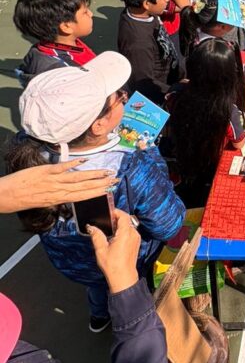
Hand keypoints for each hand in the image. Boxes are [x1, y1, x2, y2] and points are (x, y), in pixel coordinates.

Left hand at [0, 162, 117, 213]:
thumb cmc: (22, 199)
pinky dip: (74, 164)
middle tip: (114, 179)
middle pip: (84, 187)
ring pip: (77, 178)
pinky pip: (62, 167)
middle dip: (101, 183)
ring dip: (94, 175)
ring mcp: (53, 181)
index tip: (109, 189)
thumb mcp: (43, 202)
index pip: (82, 196)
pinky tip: (84, 160)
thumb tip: (67, 192)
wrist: (6, 196)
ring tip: (106, 172)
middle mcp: (58, 191)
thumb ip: (56, 196)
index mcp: (58, 199)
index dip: (97, 192)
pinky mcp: (45, 171)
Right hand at [87, 209, 139, 294]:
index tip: (108, 212)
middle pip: (126, 220)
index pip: (123, 216)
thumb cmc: (113, 265)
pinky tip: (115, 237)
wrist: (123, 277)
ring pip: (129, 226)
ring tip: (109, 229)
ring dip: (120, 225)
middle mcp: (133, 234)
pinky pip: (131, 232)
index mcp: (126, 233)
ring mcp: (136, 239)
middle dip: (117, 218)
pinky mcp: (136, 243)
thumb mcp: (101, 249)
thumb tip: (91, 227)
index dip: (116, 212)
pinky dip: (123, 231)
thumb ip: (96, 236)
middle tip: (106, 221)